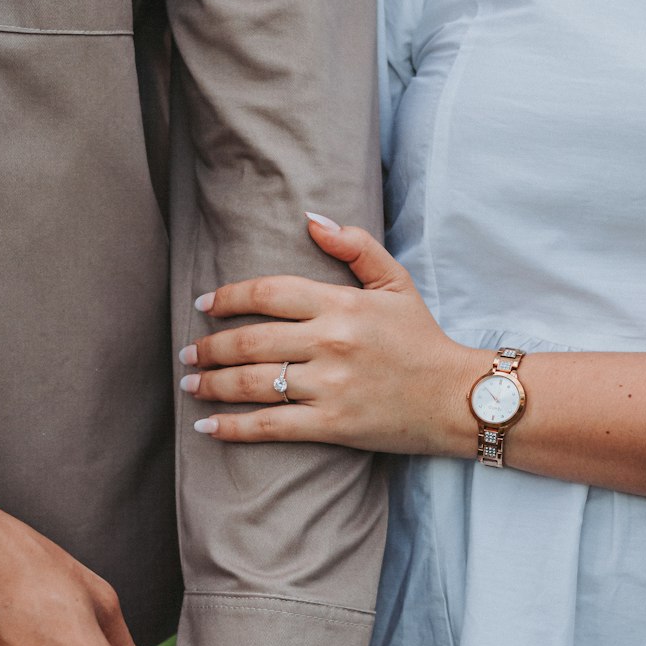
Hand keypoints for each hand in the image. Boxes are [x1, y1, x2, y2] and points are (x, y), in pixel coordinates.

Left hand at [180, 213, 479, 454]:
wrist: (458, 398)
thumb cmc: (422, 339)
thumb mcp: (395, 283)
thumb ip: (354, 246)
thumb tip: (310, 218)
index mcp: (342, 304)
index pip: (269, 293)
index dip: (229, 297)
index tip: (204, 304)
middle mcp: (331, 342)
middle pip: (251, 340)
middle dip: (210, 347)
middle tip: (188, 353)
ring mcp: (330, 386)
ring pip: (254, 383)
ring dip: (213, 384)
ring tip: (190, 384)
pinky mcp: (333, 425)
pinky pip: (271, 426)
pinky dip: (233, 427)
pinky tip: (207, 426)